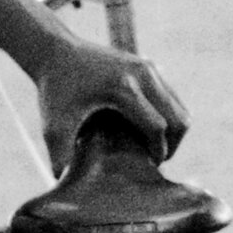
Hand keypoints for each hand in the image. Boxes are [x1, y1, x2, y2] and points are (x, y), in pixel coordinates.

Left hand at [35, 34, 188, 177]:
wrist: (56, 50)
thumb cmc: (54, 89)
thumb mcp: (53, 124)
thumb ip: (59, 154)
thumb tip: (63, 181)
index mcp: (123, 89)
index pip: (158, 127)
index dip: (158, 152)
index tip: (149, 167)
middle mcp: (142, 75)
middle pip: (178, 118)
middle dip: (172, 144)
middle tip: (155, 160)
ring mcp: (149, 68)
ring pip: (179, 108)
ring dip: (172, 131)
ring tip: (153, 146)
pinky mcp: (148, 66)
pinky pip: (172, 97)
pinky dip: (168, 116)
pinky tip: (147, 128)